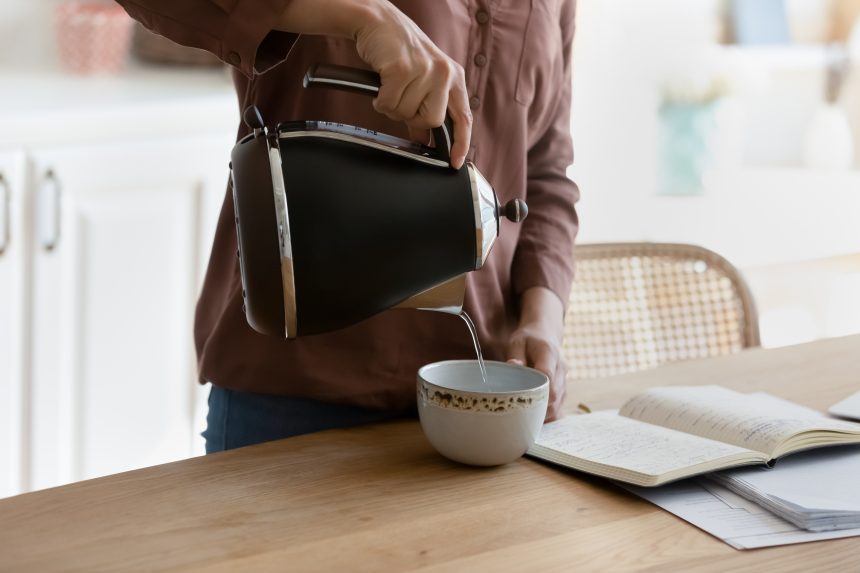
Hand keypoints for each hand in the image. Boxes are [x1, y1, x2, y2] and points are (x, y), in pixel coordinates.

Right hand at [353, 2, 470, 166]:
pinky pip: (389, 104)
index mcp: (454, 77)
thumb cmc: (400, 51)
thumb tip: (424, 140)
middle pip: (431, 121)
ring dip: (393, 106)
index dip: (461, 143)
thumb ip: (426, 109)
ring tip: (392, 85)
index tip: (455, 161)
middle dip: (412, 117)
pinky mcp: (403, 69)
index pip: (463, 118)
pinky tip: (382, 84)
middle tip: (403, 98)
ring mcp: (425, 70)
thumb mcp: (422, 79)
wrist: (378, 21)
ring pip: (406, 114)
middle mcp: (444, 73)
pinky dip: (381, 100)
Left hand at [506, 287, 565, 420]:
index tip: (522, 399)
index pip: (548, 375)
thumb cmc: (528, 339)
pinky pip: (559, 406)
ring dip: (543, 412)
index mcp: (549, 353)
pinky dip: (548, 413)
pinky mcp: (564, 388)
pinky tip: (535, 415)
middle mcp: (561, 368)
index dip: (537, 390)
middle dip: (538, 406)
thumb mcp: (517, 342)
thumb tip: (512, 366)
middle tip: (518, 412)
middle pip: (555, 394)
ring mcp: (565, 379)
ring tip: (525, 416)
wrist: (546, 334)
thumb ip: (515, 355)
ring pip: (558, 404)